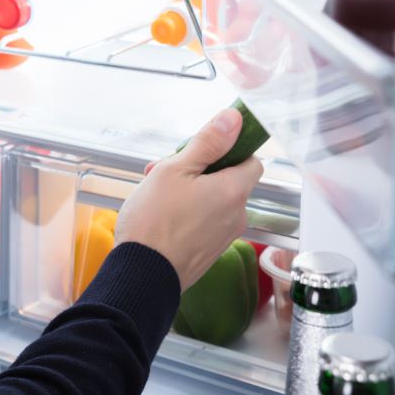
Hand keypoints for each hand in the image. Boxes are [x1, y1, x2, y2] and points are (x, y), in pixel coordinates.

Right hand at [114, 108, 263, 292]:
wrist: (142, 274)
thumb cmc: (154, 221)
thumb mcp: (175, 169)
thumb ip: (207, 142)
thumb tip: (233, 119)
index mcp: (233, 190)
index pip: (251, 160)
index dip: (230, 151)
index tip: (204, 149)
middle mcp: (237, 215)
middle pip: (229, 180)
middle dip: (200, 171)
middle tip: (166, 170)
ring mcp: (224, 236)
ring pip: (215, 202)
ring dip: (192, 192)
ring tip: (156, 194)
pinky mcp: (211, 252)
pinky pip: (207, 223)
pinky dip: (190, 214)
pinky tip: (162, 215)